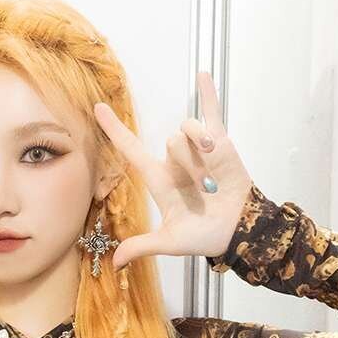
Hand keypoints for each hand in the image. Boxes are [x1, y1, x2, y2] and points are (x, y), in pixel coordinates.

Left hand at [92, 70, 252, 269]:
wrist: (239, 230)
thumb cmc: (205, 236)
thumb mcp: (171, 241)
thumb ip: (143, 245)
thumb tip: (115, 263)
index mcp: (160, 180)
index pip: (132, 151)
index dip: (115, 131)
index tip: (99, 109)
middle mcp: (176, 161)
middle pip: (171, 140)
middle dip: (187, 159)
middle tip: (204, 186)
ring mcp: (198, 149)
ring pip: (189, 129)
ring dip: (201, 143)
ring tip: (215, 164)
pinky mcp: (221, 142)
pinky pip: (212, 113)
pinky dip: (208, 94)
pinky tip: (203, 74)